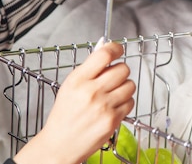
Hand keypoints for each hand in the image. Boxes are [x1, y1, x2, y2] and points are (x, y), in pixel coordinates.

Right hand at [13, 42, 135, 163]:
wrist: (60, 144)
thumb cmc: (64, 115)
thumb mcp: (70, 86)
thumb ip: (89, 67)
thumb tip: (105, 46)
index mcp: (78, 80)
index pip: (104, 55)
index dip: (115, 48)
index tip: (118, 50)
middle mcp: (91, 92)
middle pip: (123, 69)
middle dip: (120, 71)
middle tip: (112, 78)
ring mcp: (104, 106)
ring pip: (130, 85)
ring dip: (124, 87)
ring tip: (112, 94)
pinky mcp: (113, 120)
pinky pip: (130, 102)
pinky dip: (125, 103)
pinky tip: (112, 107)